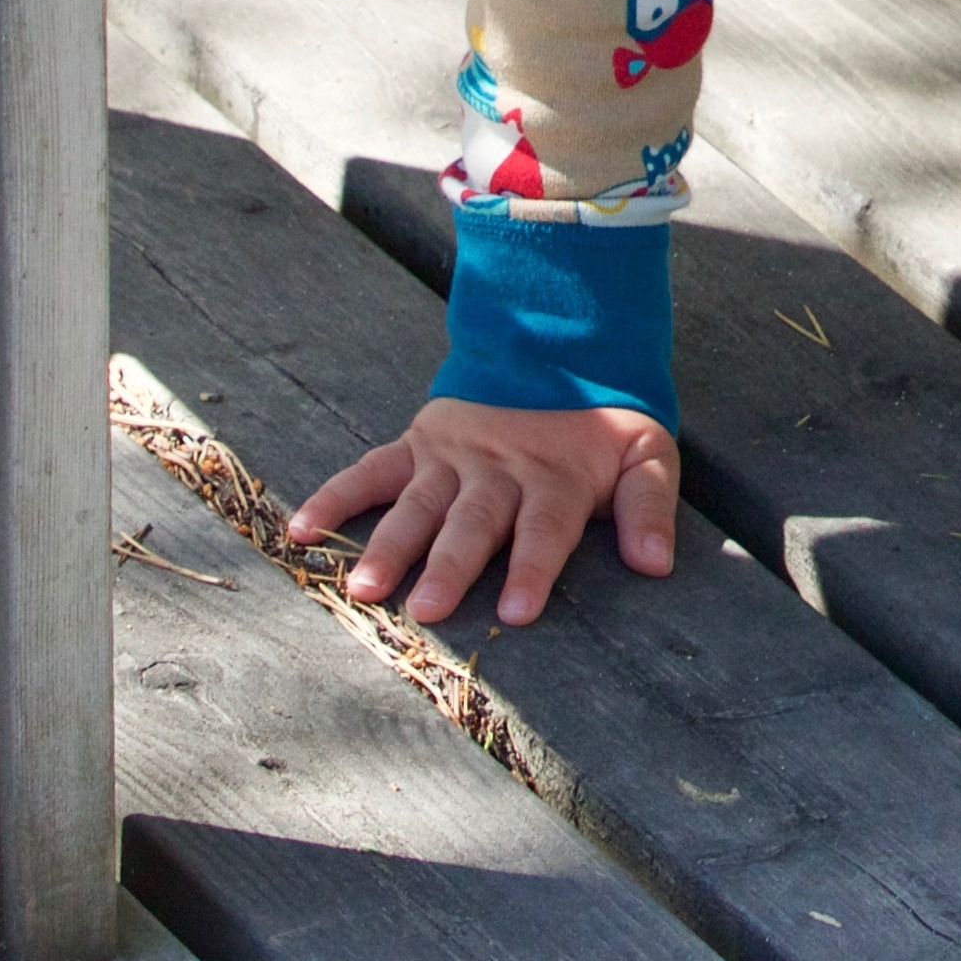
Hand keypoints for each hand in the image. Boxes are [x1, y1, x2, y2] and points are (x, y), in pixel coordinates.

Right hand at [291, 397, 678, 629]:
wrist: (559, 349)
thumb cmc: (602, 424)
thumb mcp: (647, 454)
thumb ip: (650, 506)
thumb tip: (657, 563)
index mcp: (553, 479)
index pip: (544, 529)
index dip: (533, 568)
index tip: (517, 611)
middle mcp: (498, 471)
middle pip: (472, 524)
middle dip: (449, 566)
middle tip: (425, 610)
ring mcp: (452, 457)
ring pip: (418, 505)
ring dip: (390, 545)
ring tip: (364, 587)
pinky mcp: (418, 445)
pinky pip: (370, 471)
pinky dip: (335, 496)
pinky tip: (303, 529)